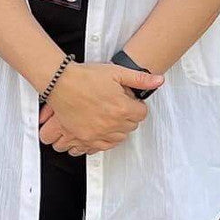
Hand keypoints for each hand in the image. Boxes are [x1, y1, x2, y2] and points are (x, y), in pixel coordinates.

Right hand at [39, 61, 164, 154]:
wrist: (61, 83)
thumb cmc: (86, 77)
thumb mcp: (117, 72)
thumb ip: (140, 79)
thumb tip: (159, 81)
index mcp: (121, 108)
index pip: (142, 114)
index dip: (137, 106)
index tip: (131, 102)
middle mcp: (110, 124)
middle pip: (131, 127)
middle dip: (128, 117)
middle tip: (119, 106)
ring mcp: (96, 133)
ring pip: (118, 139)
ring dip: (118, 129)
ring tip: (111, 117)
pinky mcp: (83, 138)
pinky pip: (100, 147)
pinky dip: (104, 140)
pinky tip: (102, 130)